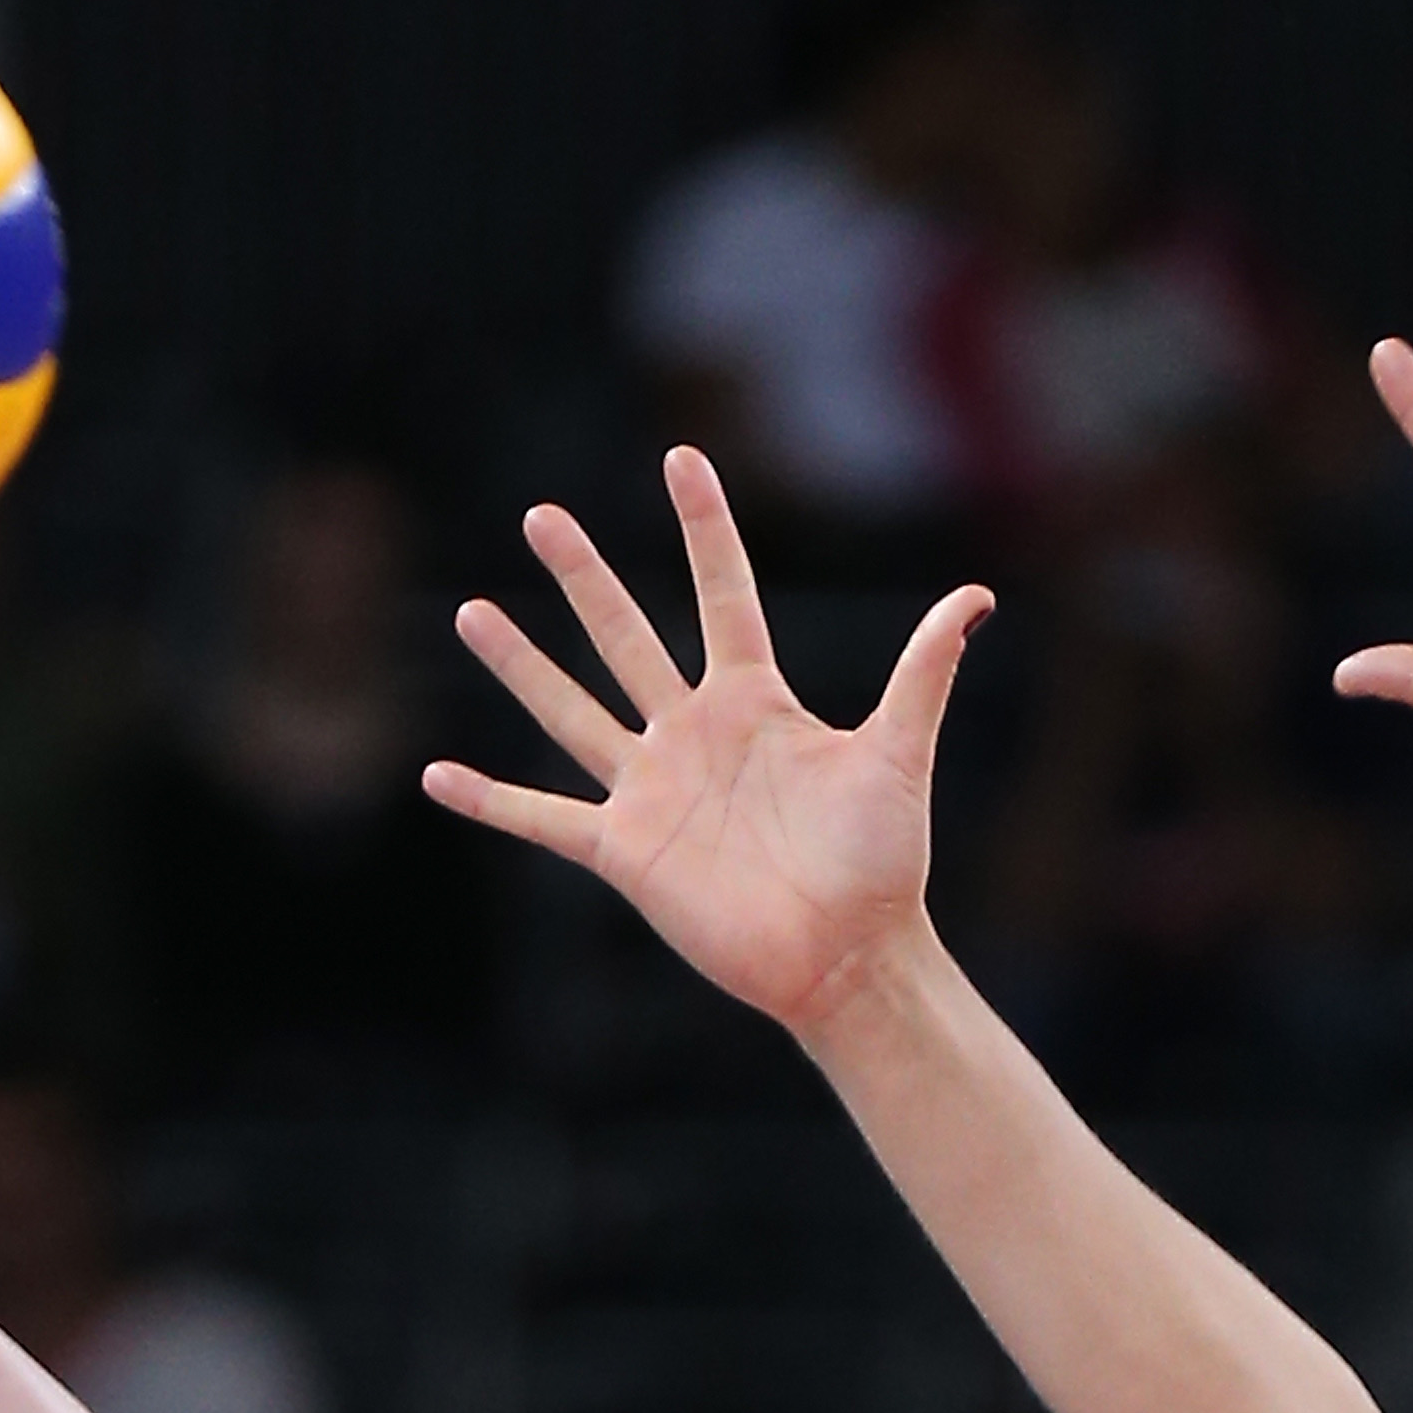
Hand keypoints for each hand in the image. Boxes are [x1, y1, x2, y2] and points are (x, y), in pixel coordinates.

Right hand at [424, 447, 989, 1036]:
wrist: (848, 955)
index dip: (703, 528)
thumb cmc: (881, 860)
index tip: (681, 458)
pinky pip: (543, 817)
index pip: (722, 593)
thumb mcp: (898, 753)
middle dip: (585, 575)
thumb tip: (975, 598)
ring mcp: (651, 789)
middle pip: (628, 636)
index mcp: (754, 701)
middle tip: (542, 516)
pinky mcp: (624, 850)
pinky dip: (490, 801)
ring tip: (471, 610)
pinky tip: (438, 777)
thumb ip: (922, 671)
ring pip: (570, 710)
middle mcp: (693, 733)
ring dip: (521, 663)